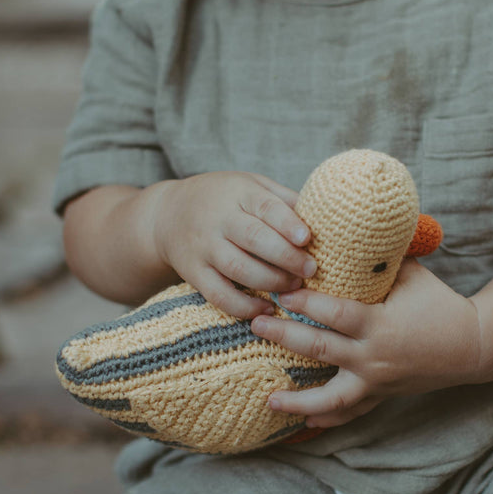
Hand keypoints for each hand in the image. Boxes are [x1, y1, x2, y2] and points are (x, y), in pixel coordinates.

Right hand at [151, 172, 315, 318]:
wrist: (167, 214)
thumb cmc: (223, 199)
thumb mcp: (250, 185)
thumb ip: (283, 200)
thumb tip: (324, 217)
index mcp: (238, 193)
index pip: (265, 207)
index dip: (287, 223)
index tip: (308, 238)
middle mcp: (218, 219)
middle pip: (254, 238)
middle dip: (286, 257)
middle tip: (311, 270)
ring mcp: (203, 247)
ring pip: (238, 268)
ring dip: (270, 281)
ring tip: (294, 286)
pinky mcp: (193, 273)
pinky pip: (218, 294)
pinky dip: (243, 306)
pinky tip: (266, 307)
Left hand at [250, 260, 482, 427]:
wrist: (473, 346)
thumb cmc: (440, 304)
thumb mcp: (412, 275)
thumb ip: (378, 260)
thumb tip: (348, 230)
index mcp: (380, 325)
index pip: (335, 314)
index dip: (306, 303)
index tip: (280, 292)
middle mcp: (374, 357)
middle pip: (320, 349)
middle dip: (285, 337)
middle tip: (256, 325)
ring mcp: (377, 382)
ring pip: (331, 396)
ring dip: (298, 399)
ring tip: (268, 397)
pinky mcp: (381, 395)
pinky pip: (350, 412)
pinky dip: (326, 417)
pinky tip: (302, 418)